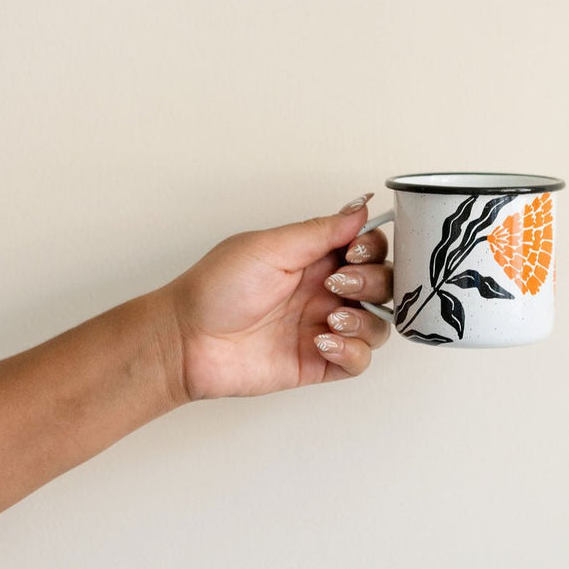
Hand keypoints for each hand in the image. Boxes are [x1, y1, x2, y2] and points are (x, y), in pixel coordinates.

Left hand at [165, 194, 391, 399]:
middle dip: (370, 282)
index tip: (353, 252)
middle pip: (382, 284)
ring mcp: (324, 326)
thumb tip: (362, 206)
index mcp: (315, 257)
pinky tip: (323, 342)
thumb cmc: (215, 289)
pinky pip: (359, 360)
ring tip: (332, 318)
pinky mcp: (319, 362)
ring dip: (365, 319)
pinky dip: (352, 351)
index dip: (372, 249)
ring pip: (378, 324)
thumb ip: (322, 230)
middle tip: (336, 283)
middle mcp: (325, 291)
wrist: (186, 339)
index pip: (369, 247)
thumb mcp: (271, 247)